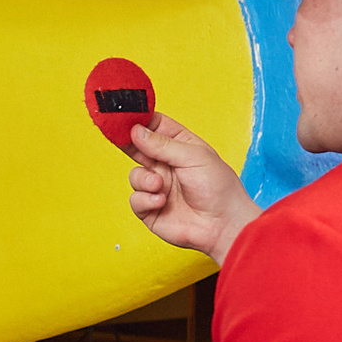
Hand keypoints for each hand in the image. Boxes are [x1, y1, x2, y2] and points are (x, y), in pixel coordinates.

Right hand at [128, 115, 259, 262]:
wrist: (222, 226)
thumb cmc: (218, 188)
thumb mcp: (194, 157)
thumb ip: (163, 145)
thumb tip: (136, 131)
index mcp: (180, 146)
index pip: (155, 126)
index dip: (140, 120)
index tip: (124, 115)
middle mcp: (166, 165)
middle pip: (138, 147)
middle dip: (128, 143)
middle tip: (119, 137)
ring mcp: (157, 187)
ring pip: (134, 175)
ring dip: (144, 179)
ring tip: (159, 185)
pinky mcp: (150, 209)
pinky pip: (135, 199)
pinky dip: (145, 199)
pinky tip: (161, 202)